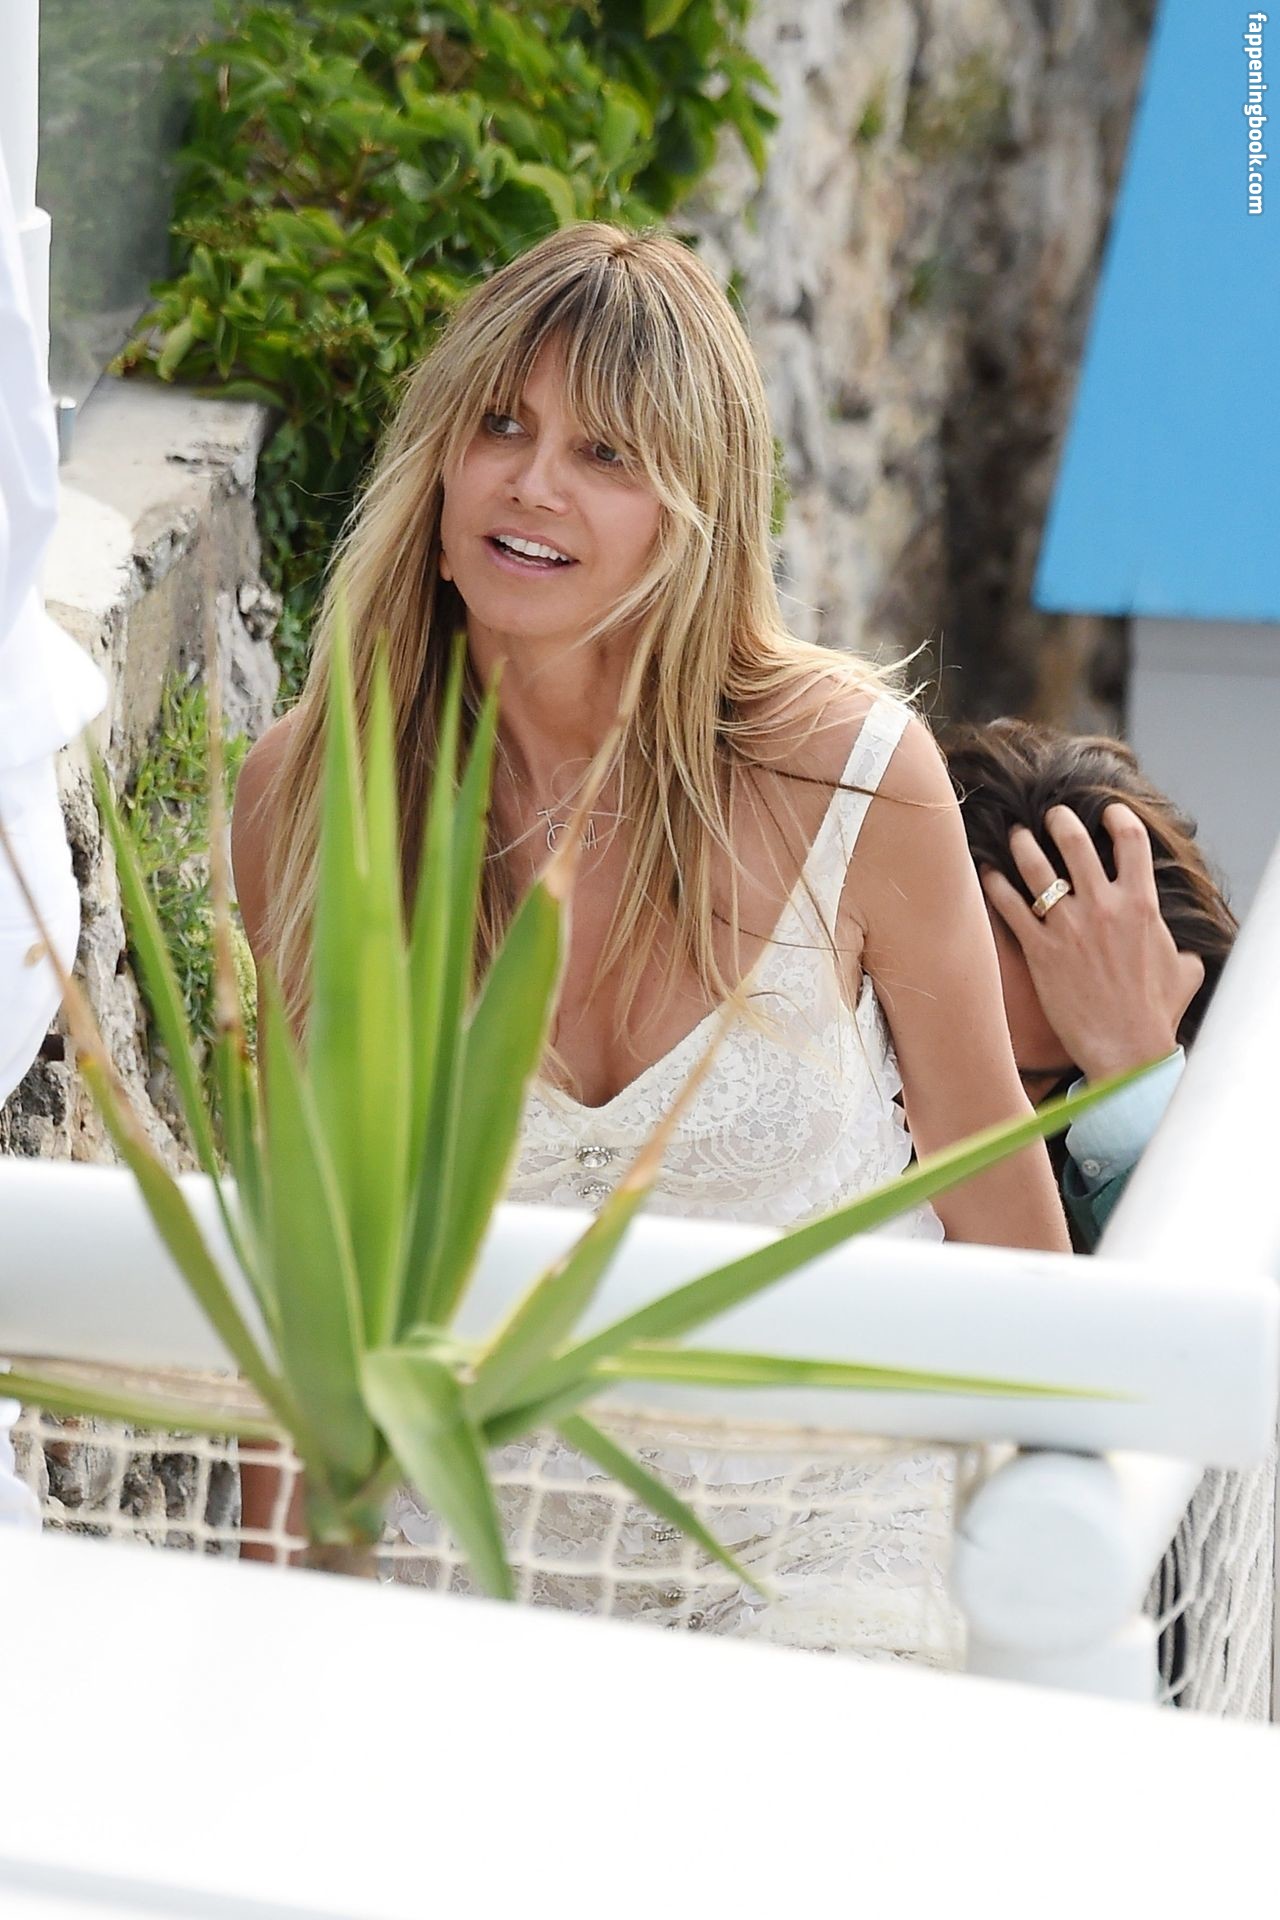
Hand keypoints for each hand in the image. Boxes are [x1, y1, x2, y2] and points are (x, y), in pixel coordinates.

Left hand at [981, 802, 1203, 1082]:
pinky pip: (1010, 906)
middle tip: (1051, 814)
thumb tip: (1178, 946)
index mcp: (1141, 905)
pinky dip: (996, 885)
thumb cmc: (1155, 1013)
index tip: (1108, 810)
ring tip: (1016, 835)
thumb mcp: (1184, 970)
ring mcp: (1068, 927)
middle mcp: (1103, 907)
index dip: (1118, 817)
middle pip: (1075, 843)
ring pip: (1035, 868)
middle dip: (1060, 820)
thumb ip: (1178, 946)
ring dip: (1022, 845)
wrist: (1125, 1048)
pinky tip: (988, 874)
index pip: (1131, 841)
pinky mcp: (1039, 950)